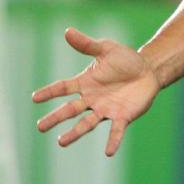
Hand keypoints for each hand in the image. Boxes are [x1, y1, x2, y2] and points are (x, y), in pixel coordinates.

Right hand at [32, 28, 160, 155]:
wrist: (148, 70)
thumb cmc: (125, 60)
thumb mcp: (106, 49)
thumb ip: (87, 45)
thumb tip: (67, 31)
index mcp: (86, 83)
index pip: (64, 88)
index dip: (50, 92)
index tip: (35, 98)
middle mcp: (92, 99)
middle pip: (70, 110)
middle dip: (56, 118)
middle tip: (40, 126)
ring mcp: (106, 109)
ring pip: (87, 123)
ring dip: (75, 133)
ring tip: (61, 142)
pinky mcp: (122, 116)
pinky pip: (116, 130)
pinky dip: (112, 141)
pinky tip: (108, 152)